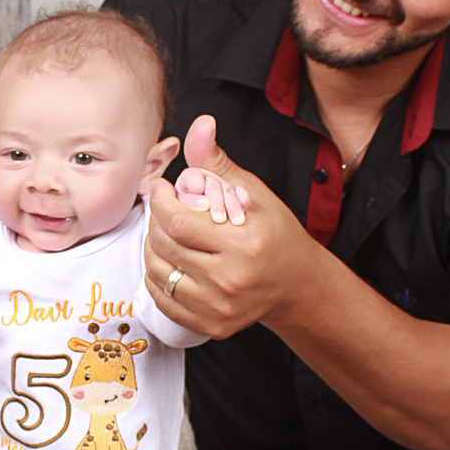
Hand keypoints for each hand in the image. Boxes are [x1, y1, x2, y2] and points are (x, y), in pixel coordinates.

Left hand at [144, 116, 317, 338]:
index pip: (178, 222)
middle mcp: (232, 279)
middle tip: (165, 210)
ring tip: (166, 234)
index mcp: (244, 243)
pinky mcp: (212, 325)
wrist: (296, 284)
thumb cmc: (275, 234)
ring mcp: (220, 307)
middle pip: (165, 246)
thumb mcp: (251, 193)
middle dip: (156, 222)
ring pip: (159, 273)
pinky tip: (171, 260)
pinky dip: (158, 277)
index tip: (162, 189)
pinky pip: (164, 299)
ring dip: (153, 248)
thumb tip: (200, 124)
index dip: (160, 202)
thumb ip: (217, 163)